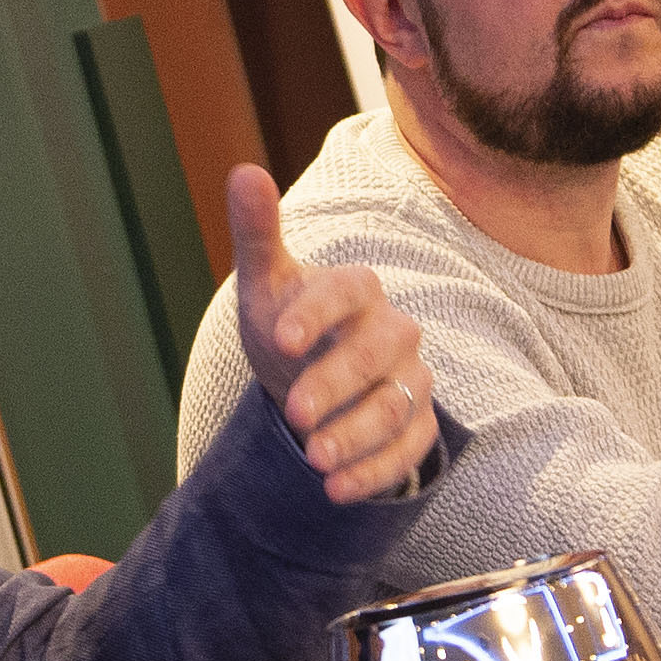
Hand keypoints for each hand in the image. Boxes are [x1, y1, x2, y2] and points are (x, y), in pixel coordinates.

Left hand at [225, 163, 437, 501]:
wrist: (311, 372)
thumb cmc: (288, 321)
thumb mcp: (265, 281)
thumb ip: (257, 232)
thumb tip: (244, 171)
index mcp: (358, 287)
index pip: (347, 291)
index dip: (316, 314)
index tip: (280, 341)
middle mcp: (393, 330)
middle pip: (376, 353)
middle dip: (337, 384)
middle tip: (295, 416)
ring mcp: (410, 378)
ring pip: (396, 405)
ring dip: (357, 436)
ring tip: (313, 460)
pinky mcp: (416, 422)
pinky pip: (409, 448)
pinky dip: (375, 471)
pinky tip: (334, 489)